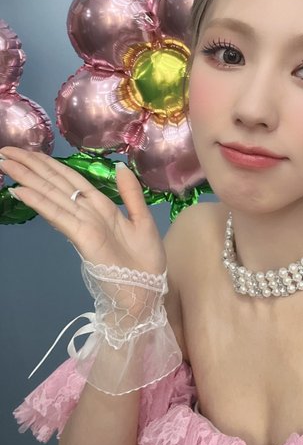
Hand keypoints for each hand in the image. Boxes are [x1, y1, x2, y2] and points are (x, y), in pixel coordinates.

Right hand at [0, 146, 165, 275]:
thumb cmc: (146, 261)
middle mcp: (86, 212)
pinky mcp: (83, 238)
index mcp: (101, 206)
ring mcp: (82, 225)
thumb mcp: (143, 220)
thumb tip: (119, 166)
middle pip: (54, 184)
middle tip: (4, 152)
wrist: (146, 293)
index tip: (27, 152)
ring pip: (52, 195)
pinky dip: (40, 202)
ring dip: (28, 178)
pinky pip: (59, 215)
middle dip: (30, 166)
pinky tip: (21, 191)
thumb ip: (130, 194)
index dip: (48, 164)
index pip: (69, 179)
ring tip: (5, 163)